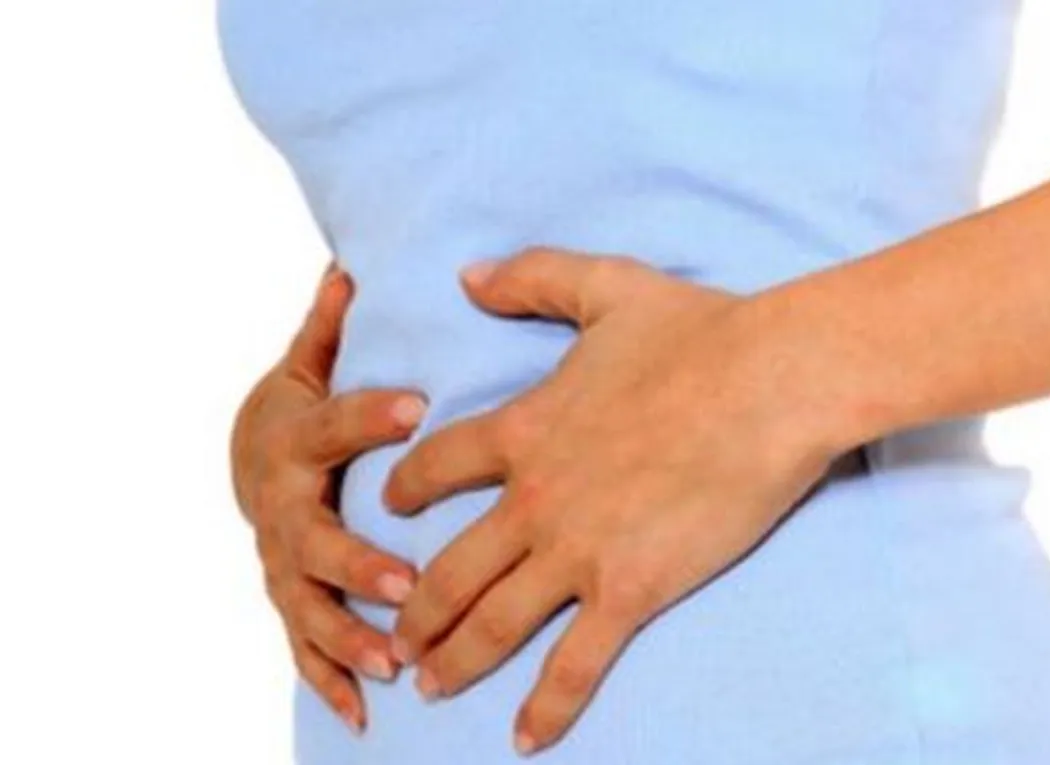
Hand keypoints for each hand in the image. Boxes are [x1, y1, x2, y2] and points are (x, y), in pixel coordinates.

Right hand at [231, 266, 427, 732]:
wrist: (248, 463)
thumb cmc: (299, 412)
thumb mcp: (306, 369)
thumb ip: (329, 331)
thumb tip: (348, 267)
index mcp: (294, 442)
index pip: (331, 428)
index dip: (370, 416)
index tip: (419, 408)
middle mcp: (283, 510)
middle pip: (315, 539)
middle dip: (358, 562)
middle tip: (408, 582)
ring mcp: (284, 564)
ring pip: (310, 605)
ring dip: (350, 635)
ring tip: (396, 661)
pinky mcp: (291, 600)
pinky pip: (306, 648)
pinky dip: (332, 682)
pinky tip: (368, 713)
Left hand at [383, 249, 839, 754]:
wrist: (772, 382)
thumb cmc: (700, 331)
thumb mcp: (605, 285)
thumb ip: (530, 278)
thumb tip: (468, 276)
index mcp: (524, 429)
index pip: (436, 467)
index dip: (404, 490)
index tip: (388, 510)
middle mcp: (535, 498)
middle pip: (448, 567)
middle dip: (414, 607)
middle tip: (394, 637)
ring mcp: (578, 550)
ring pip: (493, 622)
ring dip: (453, 660)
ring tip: (428, 687)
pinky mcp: (631, 590)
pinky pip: (575, 663)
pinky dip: (547, 706)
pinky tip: (525, 738)